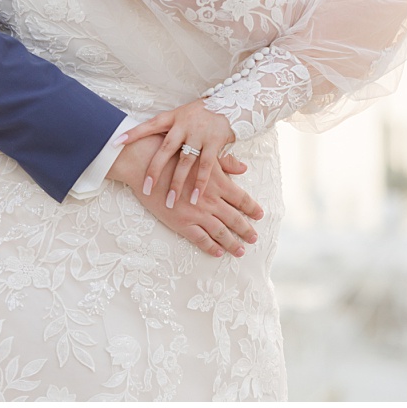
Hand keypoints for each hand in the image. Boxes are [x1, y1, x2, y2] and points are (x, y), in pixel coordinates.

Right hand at [107, 134, 261, 257]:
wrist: (146, 164)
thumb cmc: (173, 155)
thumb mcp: (202, 155)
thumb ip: (225, 163)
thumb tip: (243, 167)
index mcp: (217, 182)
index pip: (241, 198)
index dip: (252, 208)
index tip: (260, 215)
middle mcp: (210, 200)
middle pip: (235, 218)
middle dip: (246, 230)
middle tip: (254, 238)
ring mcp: (197, 213)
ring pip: (220, 232)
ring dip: (233, 243)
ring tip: (241, 250)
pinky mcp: (181, 222)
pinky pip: (201, 239)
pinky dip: (211, 247)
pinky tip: (218, 252)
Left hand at [122, 100, 235, 208]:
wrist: (231, 102)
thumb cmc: (200, 114)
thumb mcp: (181, 116)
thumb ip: (164, 131)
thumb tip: (134, 137)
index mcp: (172, 118)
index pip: (149, 125)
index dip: (133, 133)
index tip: (116, 142)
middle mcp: (183, 125)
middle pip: (165, 149)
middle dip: (155, 170)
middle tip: (145, 189)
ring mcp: (199, 134)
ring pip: (185, 161)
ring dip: (178, 183)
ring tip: (171, 202)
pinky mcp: (214, 142)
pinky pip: (206, 166)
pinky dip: (201, 182)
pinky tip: (196, 197)